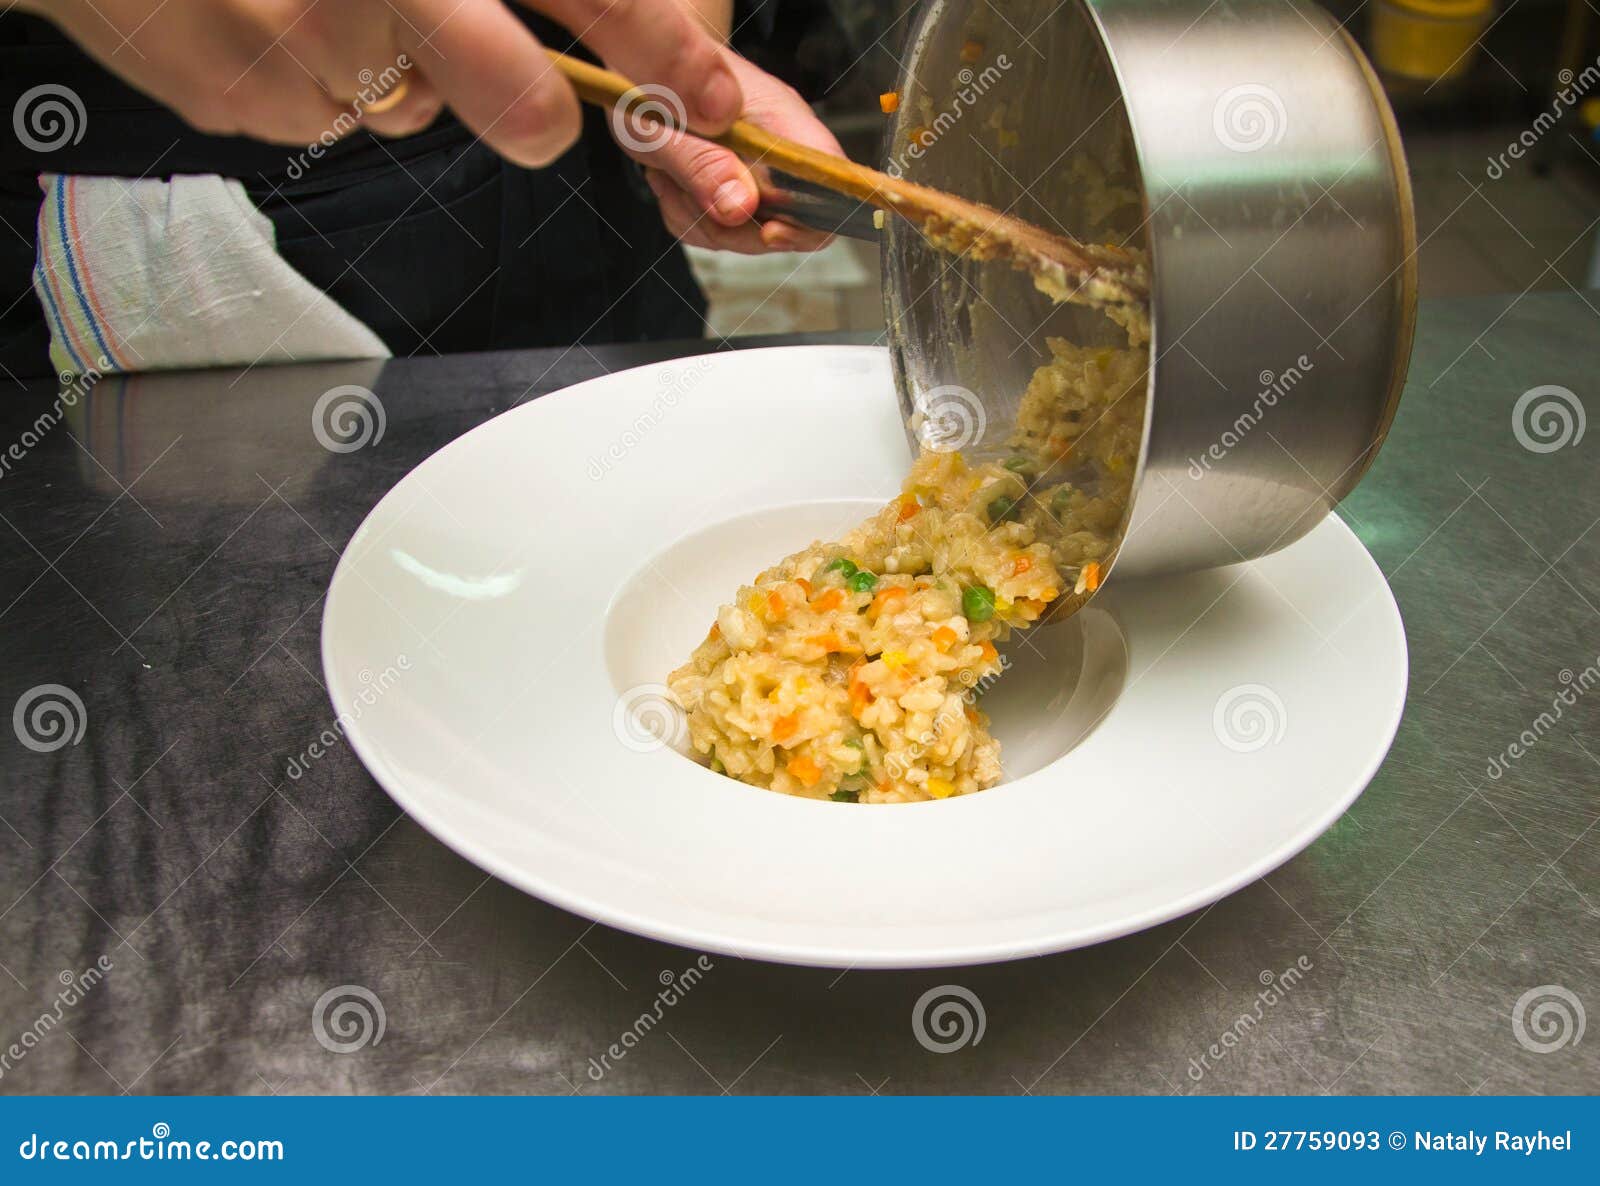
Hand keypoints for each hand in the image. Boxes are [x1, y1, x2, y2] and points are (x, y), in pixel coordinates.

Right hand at [18, 0, 742, 165]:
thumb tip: (587, 38)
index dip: (658, 44)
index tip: (712, 93)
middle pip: (517, 102)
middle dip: (540, 110)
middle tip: (532, 100)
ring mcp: (298, 55)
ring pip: (416, 106)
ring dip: (402, 67)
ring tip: (335, 0)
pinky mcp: (243, 102)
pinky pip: (329, 116)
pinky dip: (321, 77)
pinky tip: (271, 18)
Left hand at [626, 53, 842, 253]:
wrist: (637, 70)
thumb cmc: (649, 82)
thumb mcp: (660, 124)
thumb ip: (701, 163)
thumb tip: (740, 207)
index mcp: (780, 120)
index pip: (831, 178)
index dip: (812, 218)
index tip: (767, 231)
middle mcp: (780, 148)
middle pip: (792, 222)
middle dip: (735, 227)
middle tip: (687, 191)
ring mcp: (760, 172)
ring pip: (750, 233)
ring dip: (703, 220)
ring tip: (672, 176)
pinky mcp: (737, 190)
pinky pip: (722, 231)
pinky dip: (691, 219)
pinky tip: (672, 184)